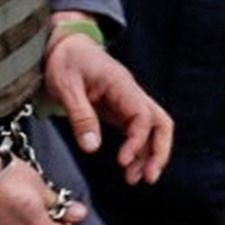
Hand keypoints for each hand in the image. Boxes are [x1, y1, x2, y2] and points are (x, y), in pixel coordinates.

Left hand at [44, 19, 172, 183]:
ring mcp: (128, 101)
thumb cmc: (64, 61)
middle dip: (159, 151)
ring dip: (149, 154)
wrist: (64, 44)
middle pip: (161, 122)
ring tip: (135, 180)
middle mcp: (131, 93)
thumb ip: (80, 116)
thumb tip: (92, 148)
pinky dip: (137, 149)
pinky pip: (138, 130)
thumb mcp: (65, 87)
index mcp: (120, 84)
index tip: (122, 161)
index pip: (142, 115)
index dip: (137, 141)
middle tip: (148, 177)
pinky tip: (128, 167)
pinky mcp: (120, 109)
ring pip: (153, 129)